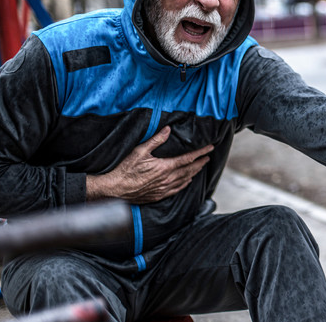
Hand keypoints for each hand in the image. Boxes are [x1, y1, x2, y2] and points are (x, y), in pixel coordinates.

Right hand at [86, 126, 212, 203]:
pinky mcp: (158, 195)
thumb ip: (156, 140)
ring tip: (200, 167)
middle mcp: (167, 179)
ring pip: (184, 180)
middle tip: (208, 157)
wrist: (115, 189)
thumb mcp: (140, 151)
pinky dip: (184, 184)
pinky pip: (176, 190)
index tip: (210, 148)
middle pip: (189, 170)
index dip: (200, 153)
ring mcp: (163, 189)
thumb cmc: (125, 169)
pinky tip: (187, 181)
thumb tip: (168, 130)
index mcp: (165, 167)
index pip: (188, 158)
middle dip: (200, 163)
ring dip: (194, 173)